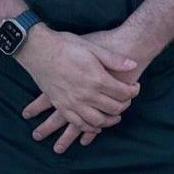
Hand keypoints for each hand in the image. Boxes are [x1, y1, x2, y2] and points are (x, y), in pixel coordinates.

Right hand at [17, 28, 140, 154]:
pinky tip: (96, 125)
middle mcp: (87, 94)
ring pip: (99, 121)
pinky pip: (79, 124)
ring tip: (116, 115)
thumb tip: (133, 65)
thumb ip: (114, 59)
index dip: (133, 91)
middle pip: (114, 108)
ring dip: (110, 121)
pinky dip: (90, 128)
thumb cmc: (66, 45)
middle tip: (127, 99)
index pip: (124, 93)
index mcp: (97, 79)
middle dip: (125, 105)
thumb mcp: (93, 48)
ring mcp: (73, 103)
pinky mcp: (62, 106)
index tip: (135, 87)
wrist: (39, 49)